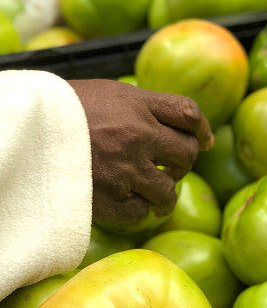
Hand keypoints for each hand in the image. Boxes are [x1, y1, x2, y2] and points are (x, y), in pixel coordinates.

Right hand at [69, 79, 212, 224]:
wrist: (23, 133)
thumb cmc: (64, 112)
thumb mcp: (108, 94)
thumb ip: (148, 107)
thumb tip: (194, 130)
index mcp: (136, 105)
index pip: (189, 114)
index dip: (201, 130)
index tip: (203, 141)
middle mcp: (136, 136)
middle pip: (187, 154)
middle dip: (183, 162)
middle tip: (170, 167)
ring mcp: (124, 170)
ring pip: (168, 192)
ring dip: (165, 195)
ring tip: (154, 194)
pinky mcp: (108, 200)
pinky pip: (140, 212)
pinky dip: (138, 209)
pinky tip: (127, 201)